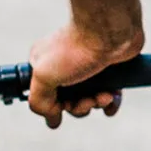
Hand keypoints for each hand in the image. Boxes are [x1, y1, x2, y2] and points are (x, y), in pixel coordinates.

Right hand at [27, 19, 143, 129]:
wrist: (110, 32)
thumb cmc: (75, 49)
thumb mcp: (44, 77)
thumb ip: (38, 101)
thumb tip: (51, 117)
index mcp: (43, 66)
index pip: (43, 98)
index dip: (54, 108)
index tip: (63, 107)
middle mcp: (63, 67)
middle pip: (67, 103)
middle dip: (79, 108)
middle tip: (87, 100)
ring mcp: (86, 70)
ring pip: (88, 101)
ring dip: (96, 104)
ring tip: (104, 96)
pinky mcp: (107, 71)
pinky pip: (107, 96)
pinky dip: (110, 102)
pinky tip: (112, 99)